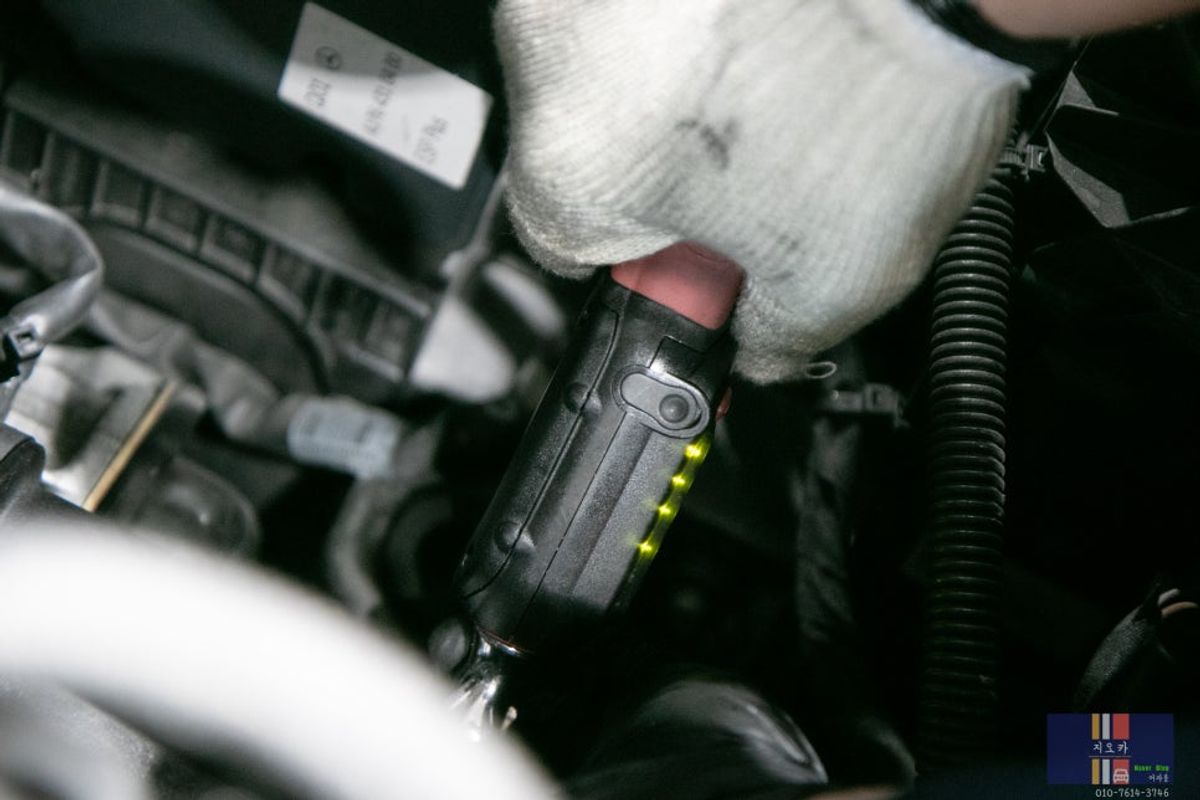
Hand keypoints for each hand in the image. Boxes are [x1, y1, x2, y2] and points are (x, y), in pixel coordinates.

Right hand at [495, 0, 1026, 381]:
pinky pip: (649, 2)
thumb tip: (757, 349)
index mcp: (569, 163)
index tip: (690, 249)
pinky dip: (695, 17)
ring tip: (777, 81)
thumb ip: (770, 340)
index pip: (561, 247)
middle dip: (660, 162)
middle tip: (757, 161)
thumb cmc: (881, 88)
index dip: (637, 258)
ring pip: (614, 60)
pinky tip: (770, 27)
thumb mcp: (834, 276)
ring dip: (678, 80)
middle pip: (585, 144)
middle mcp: (550, 51)